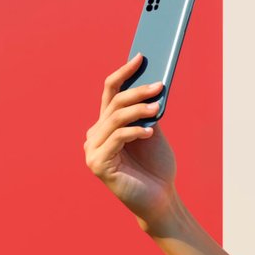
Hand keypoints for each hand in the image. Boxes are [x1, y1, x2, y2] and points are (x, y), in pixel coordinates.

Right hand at [84, 53, 178, 227]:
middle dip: (137, 91)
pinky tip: (150, 131)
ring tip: (158, 108)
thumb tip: (153, 84)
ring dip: (139, 111)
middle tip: (160, 85)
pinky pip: (116, 140)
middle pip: (114, 104)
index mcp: (106, 124)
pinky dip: (134, 132)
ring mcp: (93, 150)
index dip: (124, 73)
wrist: (160, 198)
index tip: (142, 57)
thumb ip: (147, 112)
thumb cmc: (156, 167)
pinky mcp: (98, 165)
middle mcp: (95, 135)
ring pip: (115, 119)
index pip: (110, 91)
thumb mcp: (152, 132)